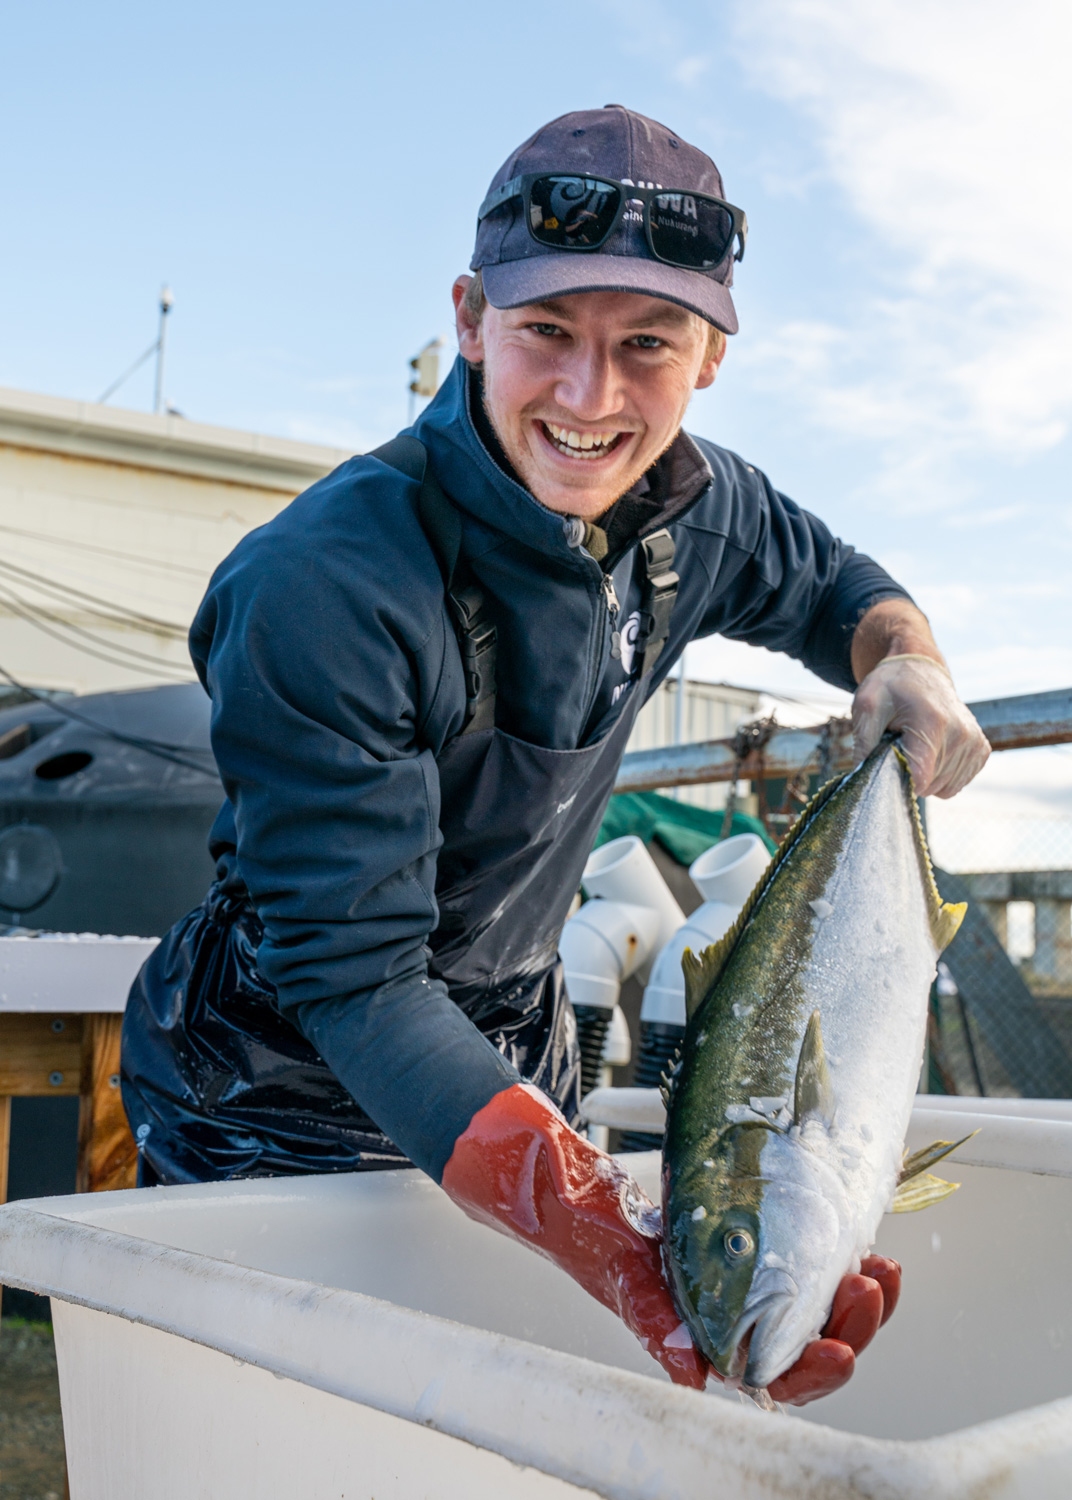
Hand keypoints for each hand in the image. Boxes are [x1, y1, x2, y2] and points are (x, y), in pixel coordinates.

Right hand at [441, 1084, 900, 1401]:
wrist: (573, 1195)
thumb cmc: (594, 1235)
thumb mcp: (623, 1271)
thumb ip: (656, 1322)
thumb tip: (693, 1375)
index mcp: (704, 1339)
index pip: (771, 1378)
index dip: (811, 1371)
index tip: (840, 1348)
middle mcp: (734, 1320)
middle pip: (812, 1348)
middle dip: (853, 1324)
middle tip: (871, 1284)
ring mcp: (749, 1288)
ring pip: (822, 1314)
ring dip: (858, 1298)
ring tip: (880, 1269)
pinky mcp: (758, 1253)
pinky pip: (813, 1273)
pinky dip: (843, 1263)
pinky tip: (864, 1248)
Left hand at [852, 654, 989, 797]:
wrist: (920, 670)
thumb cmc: (890, 688)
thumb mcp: (866, 706)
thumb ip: (863, 743)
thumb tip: (864, 778)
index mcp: (933, 723)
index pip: (919, 778)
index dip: (898, 779)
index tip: (888, 762)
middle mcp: (961, 734)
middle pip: (930, 786)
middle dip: (909, 773)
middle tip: (901, 746)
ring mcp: (974, 742)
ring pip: (945, 788)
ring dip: (926, 775)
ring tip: (917, 746)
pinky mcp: (981, 749)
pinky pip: (957, 783)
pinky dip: (942, 775)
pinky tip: (932, 751)